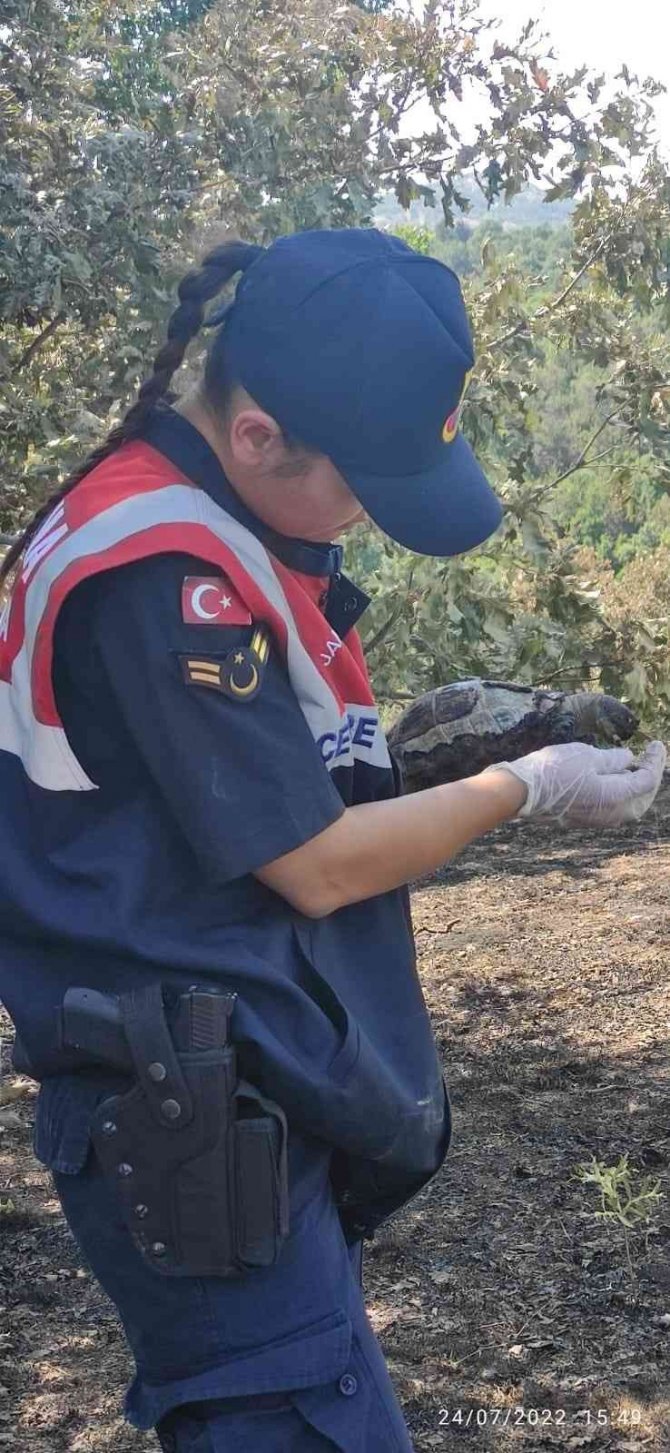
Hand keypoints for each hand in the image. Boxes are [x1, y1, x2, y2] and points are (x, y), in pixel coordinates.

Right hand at [488, 740, 665, 827]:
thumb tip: (628, 758)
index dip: (655, 761)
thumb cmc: (555, 769)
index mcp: (616, 796)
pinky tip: (612, 779)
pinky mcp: (583, 819)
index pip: (647, 780)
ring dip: (634, 787)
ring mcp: (597, 819)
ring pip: (627, 806)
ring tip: (632, 767)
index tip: (656, 744)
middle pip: (642, 798)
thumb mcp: (587, 755)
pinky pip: (611, 808)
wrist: (522, 791)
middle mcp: (611, 813)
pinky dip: (618, 793)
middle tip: (649, 759)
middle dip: (649, 778)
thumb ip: (613, 759)